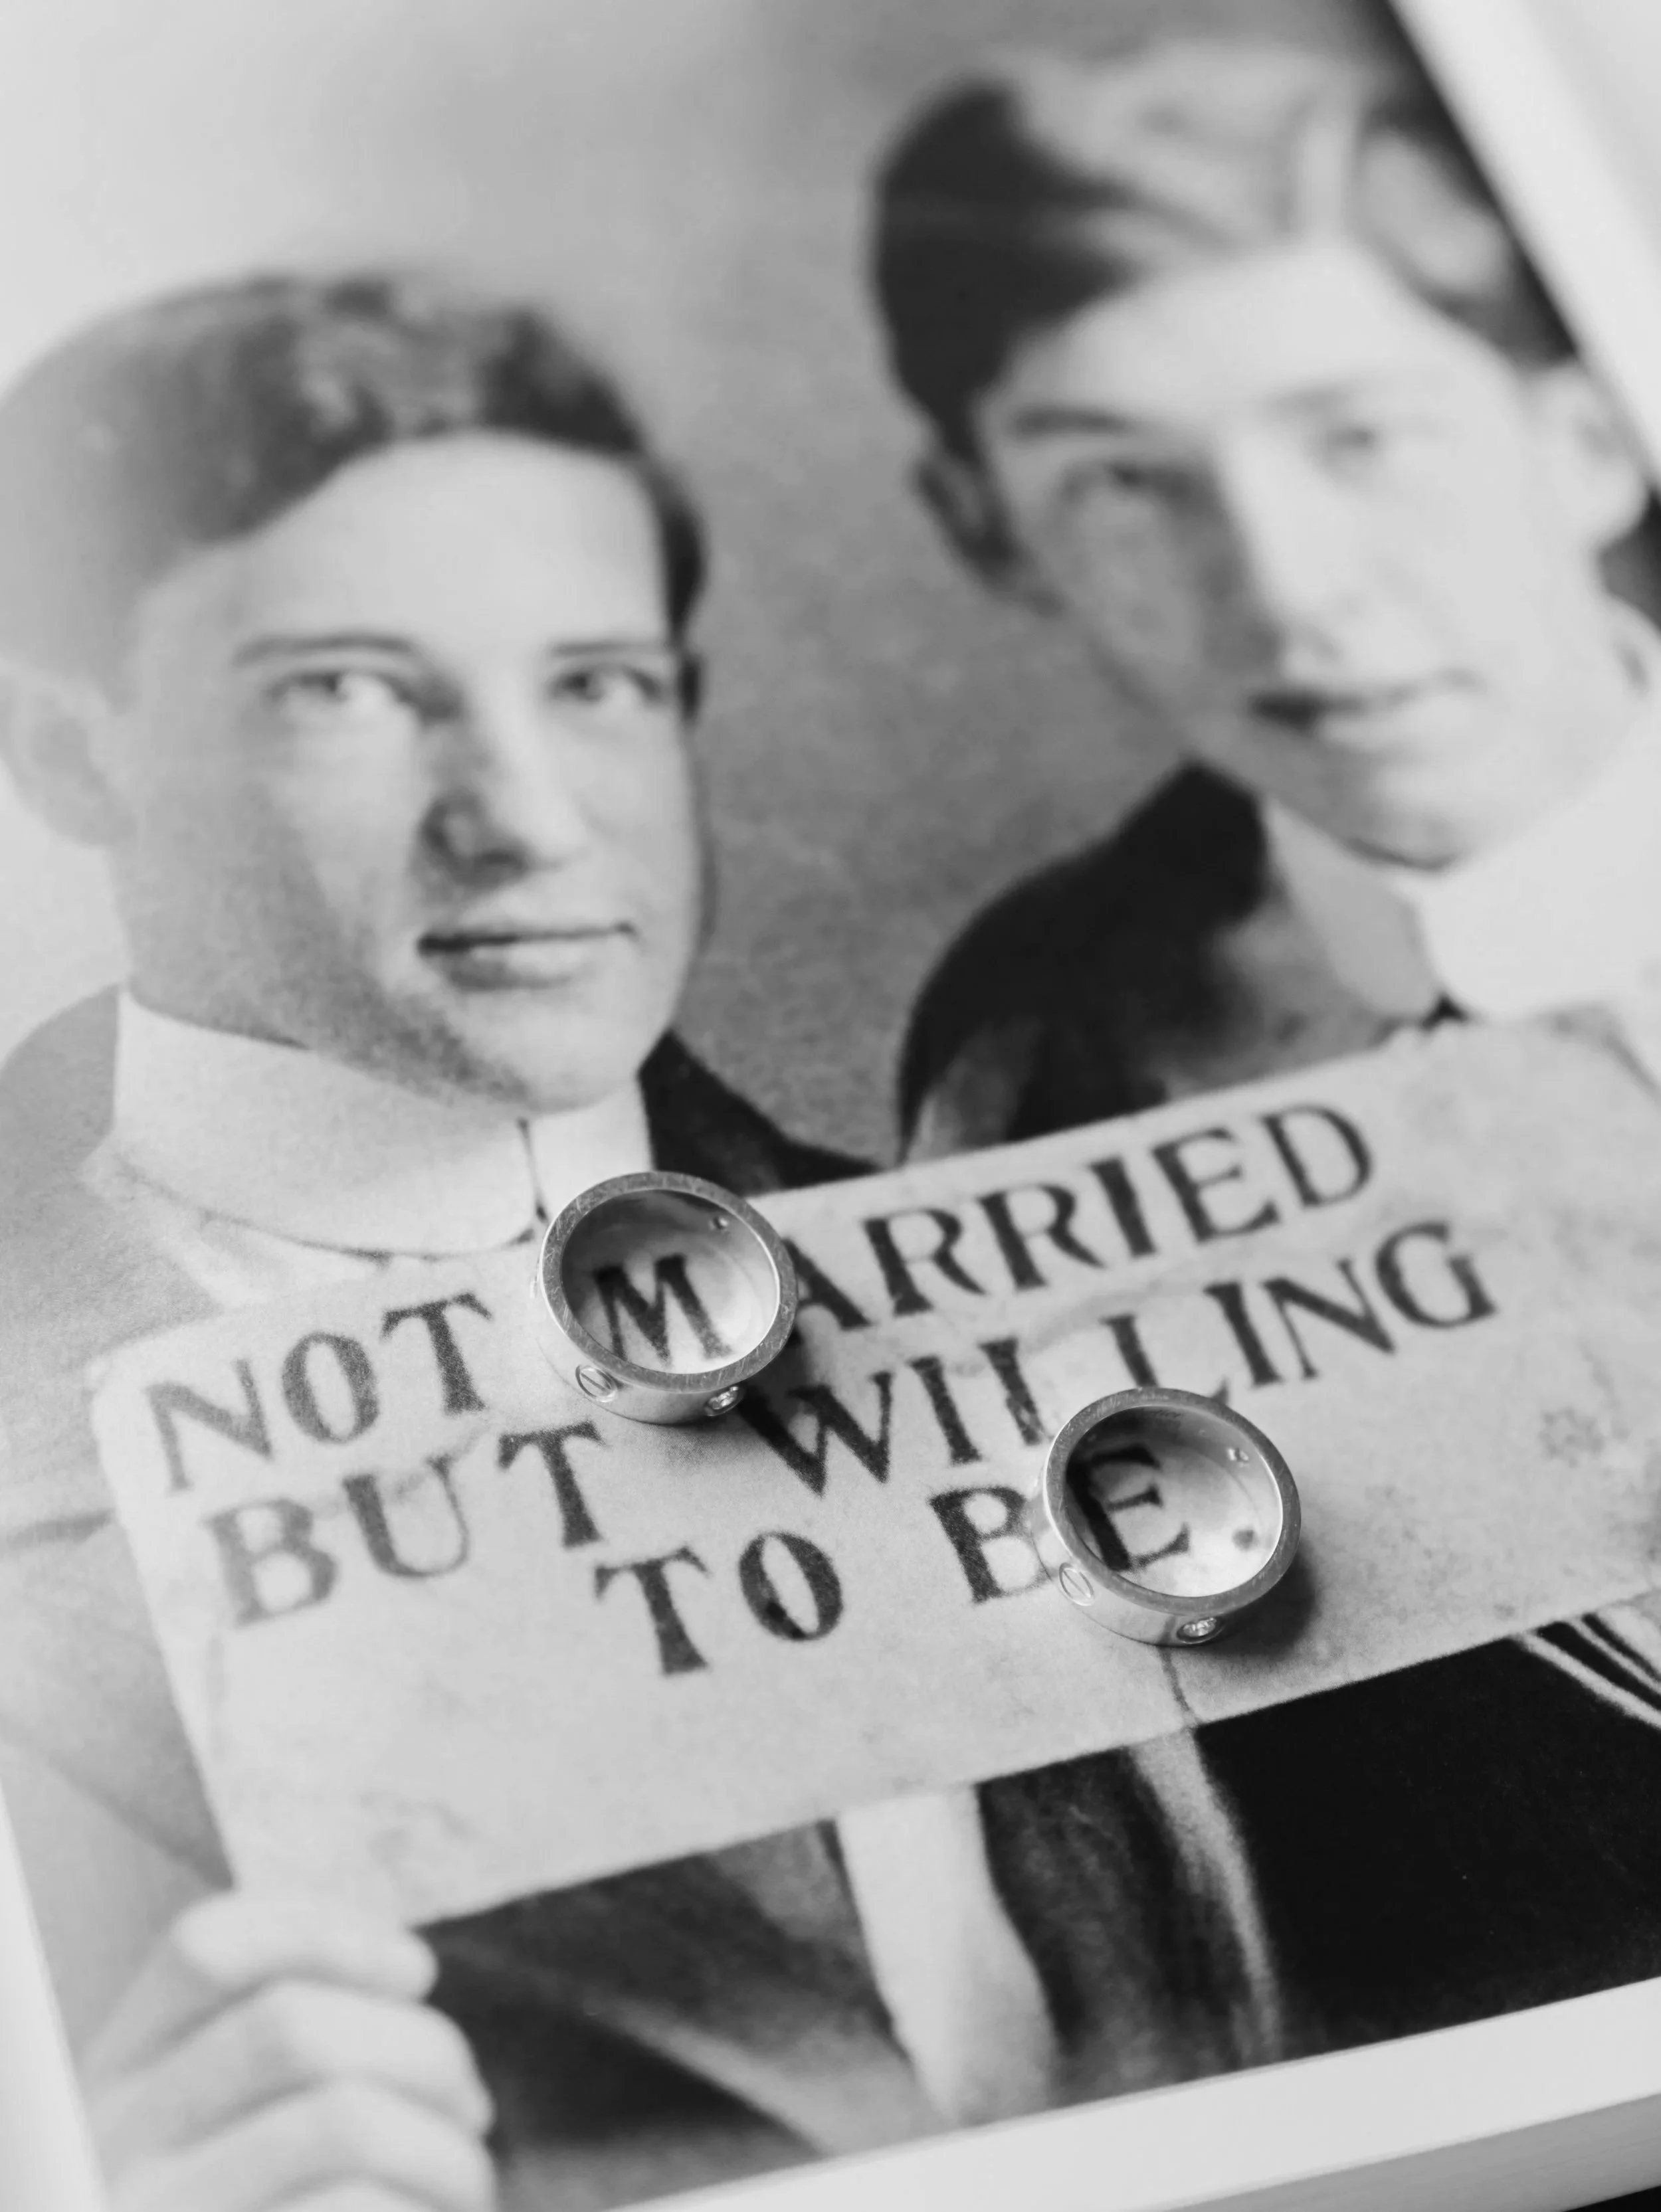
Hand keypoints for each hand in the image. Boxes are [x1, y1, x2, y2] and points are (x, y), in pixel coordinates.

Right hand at [82, 1892, 496, 2211]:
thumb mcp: (206, 2152)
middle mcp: (108, 2155)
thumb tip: (403, 1979)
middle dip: (422, 2049)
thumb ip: (263, 2074)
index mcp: (103, 2092)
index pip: (204, 1950)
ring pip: (342, 2118)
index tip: (416, 1969)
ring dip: (443, 2147)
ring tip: (466, 2183)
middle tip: (470, 2106)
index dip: (327, 1933)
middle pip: (293, 2025)